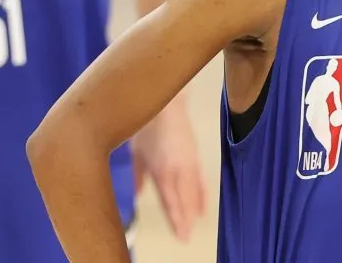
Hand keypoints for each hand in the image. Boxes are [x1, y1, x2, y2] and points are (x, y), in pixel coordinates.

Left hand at [131, 101, 205, 241]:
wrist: (168, 103)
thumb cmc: (147, 125)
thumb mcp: (137, 151)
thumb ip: (139, 175)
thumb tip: (138, 194)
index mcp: (163, 170)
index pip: (171, 201)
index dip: (176, 219)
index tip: (180, 235)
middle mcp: (179, 169)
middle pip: (184, 200)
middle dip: (185, 219)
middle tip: (186, 237)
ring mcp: (190, 163)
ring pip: (193, 192)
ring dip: (194, 209)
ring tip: (194, 223)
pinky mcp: (195, 156)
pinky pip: (200, 180)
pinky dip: (202, 194)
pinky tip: (203, 206)